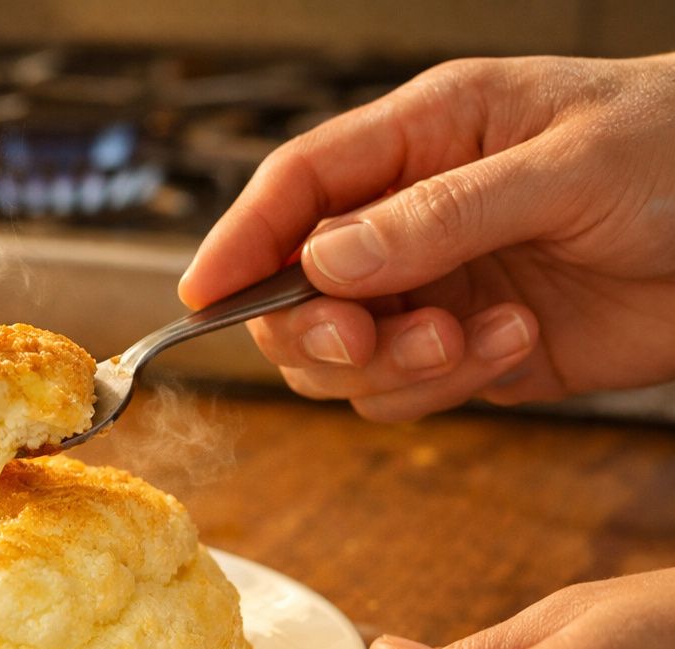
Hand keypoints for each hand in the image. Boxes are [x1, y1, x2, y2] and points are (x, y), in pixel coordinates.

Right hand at [180, 53, 674, 420]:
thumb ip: (440, 215)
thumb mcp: (565, 169)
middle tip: (363, 339)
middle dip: (316, 327)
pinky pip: (412, 392)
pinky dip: (447, 386)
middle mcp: (414, 218)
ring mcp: (440, 288)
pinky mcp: (475, 350)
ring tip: (474, 340)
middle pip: (298, 289)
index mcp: (425, 138)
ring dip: (393, 367)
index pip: (296, 186)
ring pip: (345, 356)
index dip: (240, 240)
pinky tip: (515, 346)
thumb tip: (326, 260)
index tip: (202, 296)